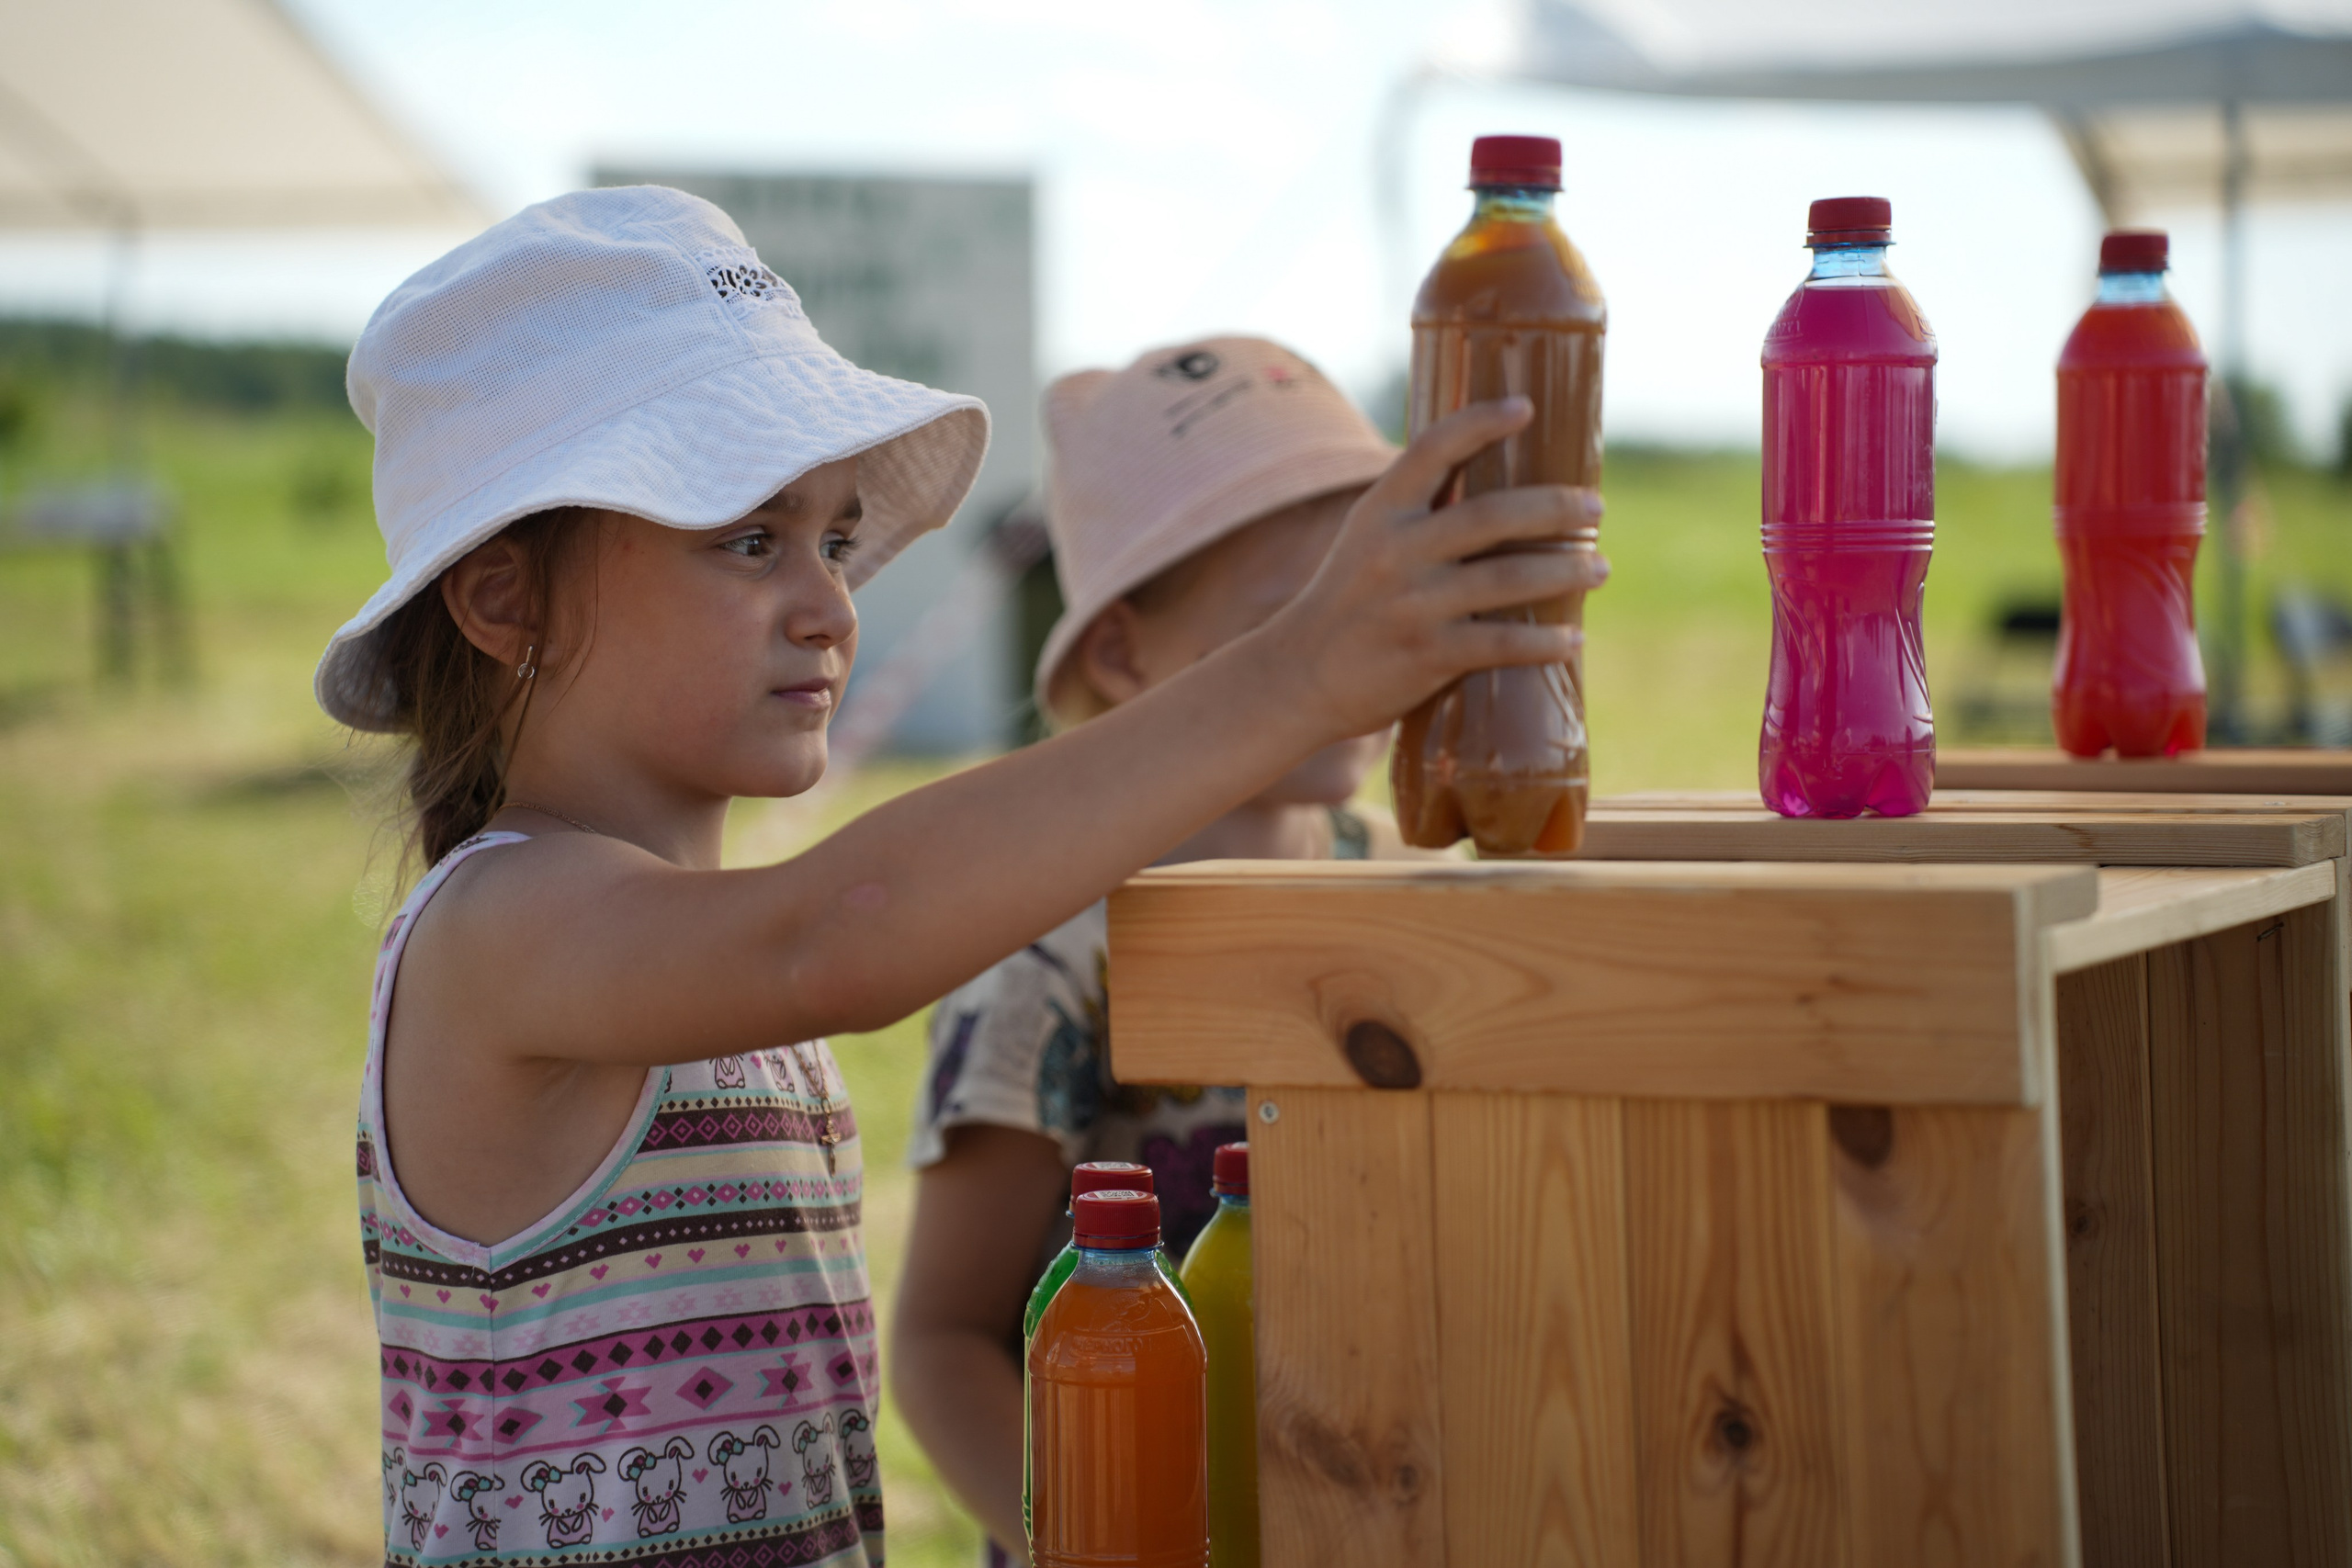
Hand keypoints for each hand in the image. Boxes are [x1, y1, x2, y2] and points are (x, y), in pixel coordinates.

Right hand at [1252, 397, 1607, 743]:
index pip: (1434, 448)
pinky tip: (1572, 638)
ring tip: (1599, 568)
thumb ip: (1419, 513)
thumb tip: (1498, 490)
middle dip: (1555, 508)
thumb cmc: (1348, 602)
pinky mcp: (1425, 654)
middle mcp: (1396, 551)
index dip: (1481, 421)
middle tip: (1596, 508)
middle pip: (1491, 515)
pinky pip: (1499, 643)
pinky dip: (1543, 641)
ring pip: (1507, 579)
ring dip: (1565, 571)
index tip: (1527, 407)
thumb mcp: (1367, 541)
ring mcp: (1412, 604)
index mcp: (1381, 512)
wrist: (1298, 676)